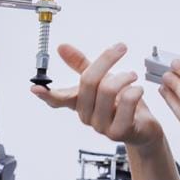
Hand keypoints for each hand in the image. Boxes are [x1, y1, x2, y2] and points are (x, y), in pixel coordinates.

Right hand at [31, 43, 163, 148]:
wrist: (144, 128)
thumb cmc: (121, 103)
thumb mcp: (102, 79)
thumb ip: (82, 64)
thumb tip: (62, 47)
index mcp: (79, 102)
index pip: (58, 99)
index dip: (46, 94)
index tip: (36, 88)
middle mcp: (86, 115)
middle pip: (89, 81)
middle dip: (107, 60)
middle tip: (121, 48)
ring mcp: (101, 126)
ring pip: (108, 90)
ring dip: (125, 76)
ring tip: (133, 75)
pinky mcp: (119, 132)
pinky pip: (127, 103)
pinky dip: (135, 90)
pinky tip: (138, 90)